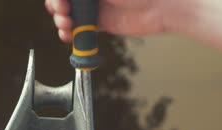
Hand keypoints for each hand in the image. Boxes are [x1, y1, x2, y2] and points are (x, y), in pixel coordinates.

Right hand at [45, 0, 171, 41]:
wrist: (164, 5)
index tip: (60, 0)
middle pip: (63, 0)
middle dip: (57, 5)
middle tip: (63, 10)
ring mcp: (95, 7)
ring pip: (68, 14)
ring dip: (61, 20)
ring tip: (67, 23)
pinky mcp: (101, 24)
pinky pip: (79, 30)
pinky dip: (70, 33)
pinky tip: (68, 34)